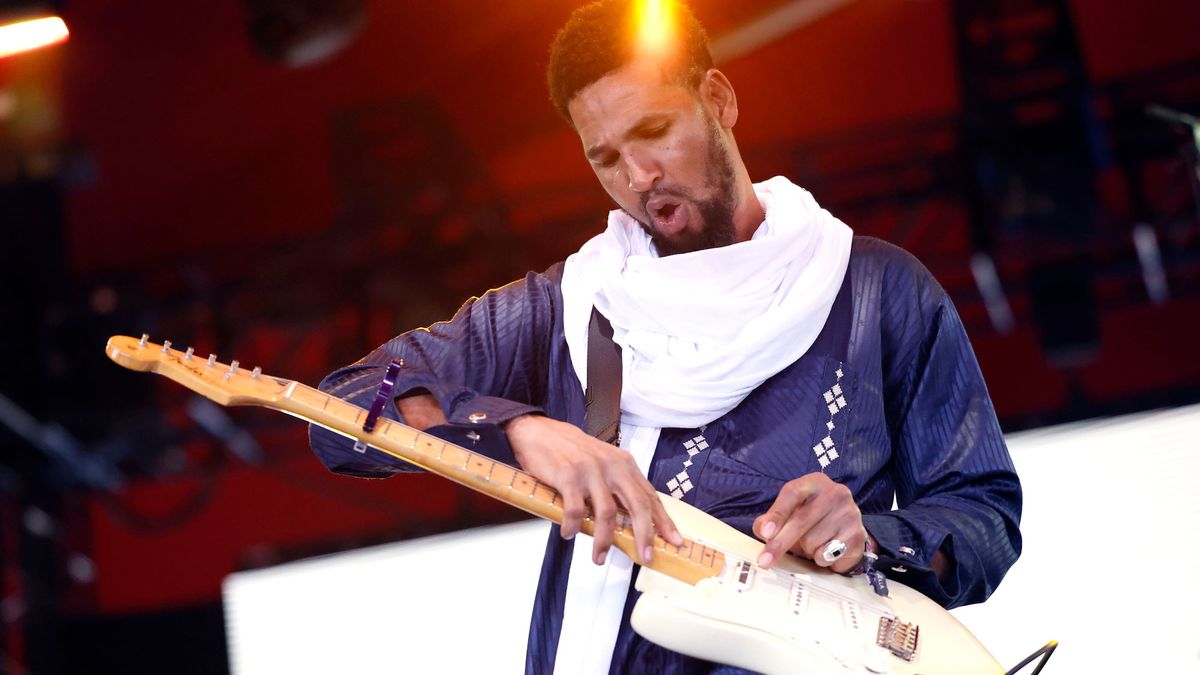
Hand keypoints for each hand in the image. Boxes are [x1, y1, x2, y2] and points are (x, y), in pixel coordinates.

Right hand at [505, 414, 683, 565]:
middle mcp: (612, 466)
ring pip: (607, 513)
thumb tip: (632, 522)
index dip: (664, 521)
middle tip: (645, 557)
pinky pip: (576, 510)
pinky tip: (569, 534)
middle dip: (644, 535)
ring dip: (604, 540)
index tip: (674, 541)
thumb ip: (618, 487)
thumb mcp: (603, 463)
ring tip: (598, 557)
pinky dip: (573, 527)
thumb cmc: (572, 451)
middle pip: (637, 505)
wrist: (540, 431)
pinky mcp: (568, 476)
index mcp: (624, 464)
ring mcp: (591, 471)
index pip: (650, 496)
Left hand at [752, 473, 865, 573]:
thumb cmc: (811, 521)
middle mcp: (835, 493)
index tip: (765, 533)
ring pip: (813, 541)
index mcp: (815, 482)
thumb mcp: (789, 514)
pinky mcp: (858, 535)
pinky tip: (827, 550)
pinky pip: (828, 554)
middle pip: (801, 520)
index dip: (777, 514)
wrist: (846, 532)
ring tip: (813, 543)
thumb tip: (762, 529)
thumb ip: (769, 520)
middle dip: (780, 543)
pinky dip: (821, 559)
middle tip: (765, 561)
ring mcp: (850, 513)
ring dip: (806, 550)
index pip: (792, 493)